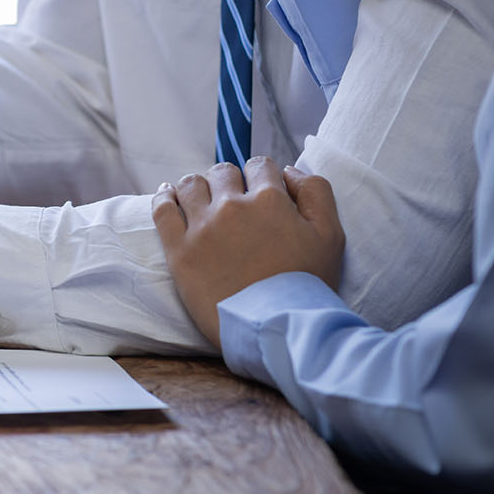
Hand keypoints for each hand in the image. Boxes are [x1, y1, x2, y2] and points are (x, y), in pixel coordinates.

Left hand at [150, 158, 344, 346]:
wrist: (275, 327)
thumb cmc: (306, 285)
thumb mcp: (331, 235)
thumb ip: (315, 192)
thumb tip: (289, 171)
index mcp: (270, 200)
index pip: (259, 166)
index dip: (261, 176)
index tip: (259, 191)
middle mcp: (232, 207)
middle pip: (223, 172)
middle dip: (230, 181)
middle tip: (232, 201)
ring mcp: (202, 227)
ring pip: (190, 185)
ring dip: (198, 187)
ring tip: (201, 199)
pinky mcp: (178, 250)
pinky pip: (162, 209)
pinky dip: (164, 196)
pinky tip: (168, 195)